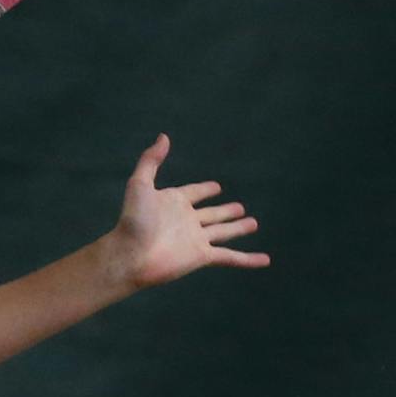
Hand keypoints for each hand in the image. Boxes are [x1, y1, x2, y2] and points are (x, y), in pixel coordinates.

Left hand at [101, 133, 270, 291]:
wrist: (131, 255)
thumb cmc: (133, 220)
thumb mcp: (139, 184)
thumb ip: (151, 160)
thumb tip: (163, 136)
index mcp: (173, 202)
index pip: (194, 192)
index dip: (204, 189)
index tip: (216, 187)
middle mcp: (186, 220)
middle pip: (212, 214)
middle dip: (225, 211)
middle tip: (240, 207)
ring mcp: (195, 239)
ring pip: (223, 232)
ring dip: (238, 228)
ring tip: (253, 223)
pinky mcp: (202, 256)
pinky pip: (231, 257)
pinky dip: (248, 259)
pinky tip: (264, 260)